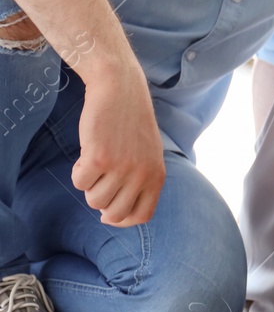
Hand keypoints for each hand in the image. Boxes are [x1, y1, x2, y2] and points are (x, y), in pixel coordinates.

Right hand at [72, 59, 164, 225]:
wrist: (121, 91)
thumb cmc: (131, 124)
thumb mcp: (147, 155)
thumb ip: (139, 182)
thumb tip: (113, 215)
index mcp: (157, 177)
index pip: (142, 216)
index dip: (122, 220)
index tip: (109, 214)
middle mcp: (142, 176)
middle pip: (114, 213)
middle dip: (101, 203)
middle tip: (99, 183)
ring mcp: (121, 169)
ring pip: (94, 199)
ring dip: (89, 185)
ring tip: (95, 163)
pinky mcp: (99, 158)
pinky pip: (79, 182)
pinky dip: (77, 171)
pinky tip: (87, 153)